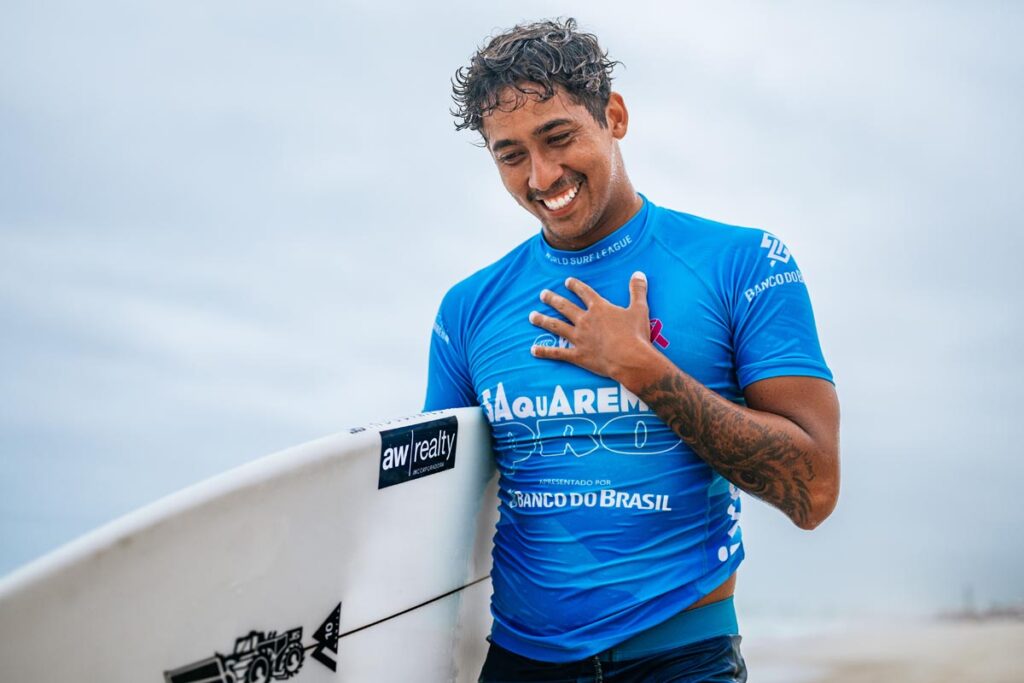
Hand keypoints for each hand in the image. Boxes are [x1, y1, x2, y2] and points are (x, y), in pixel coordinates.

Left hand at [529, 272, 656, 380]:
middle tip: (542, 294)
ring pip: (556, 326)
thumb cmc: (636, 334)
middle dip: (552, 299)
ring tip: (532, 316)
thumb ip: (637, 290)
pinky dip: (545, 352)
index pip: (584, 293)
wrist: (630, 359)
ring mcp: (579, 338)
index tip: (567, 281)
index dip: (575, 286)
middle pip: (565, 307)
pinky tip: (533, 350)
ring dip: (542, 320)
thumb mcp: (640, 309)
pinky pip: (557, 353)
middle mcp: (585, 321)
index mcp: (599, 309)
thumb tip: (639, 273)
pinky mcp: (577, 355)